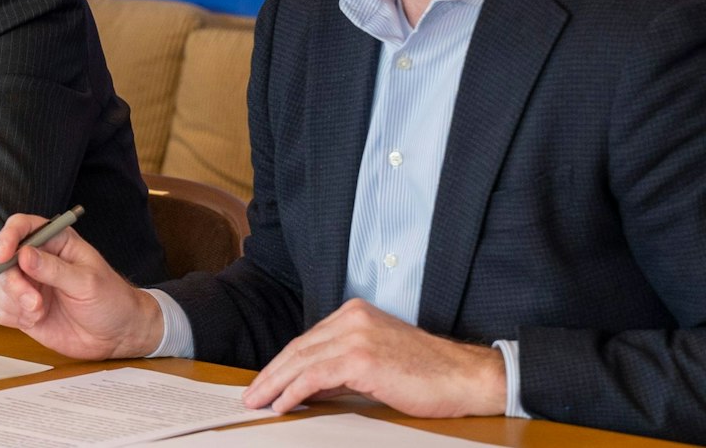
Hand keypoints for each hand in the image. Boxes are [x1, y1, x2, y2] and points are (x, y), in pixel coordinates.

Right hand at [0, 213, 164, 359]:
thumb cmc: (111, 301)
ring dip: (10, 301)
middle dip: (11, 282)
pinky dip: (6, 315)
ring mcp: (26, 284)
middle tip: (32, 302)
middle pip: (1, 259)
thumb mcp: (87, 283)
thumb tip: (24, 255)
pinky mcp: (19, 308)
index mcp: (55, 241)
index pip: (21, 227)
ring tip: (37, 313)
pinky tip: (30, 320)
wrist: (117, 337)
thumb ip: (55, 269)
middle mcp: (35, 259)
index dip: (7, 238)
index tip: (3, 257)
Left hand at [242, 299, 506, 416]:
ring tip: (259, 402)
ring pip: (301, 361)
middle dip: (271, 373)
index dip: (283, 363)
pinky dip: (293, 391)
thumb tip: (308, 386)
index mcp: (355, 313)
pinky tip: (282, 404)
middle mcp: (352, 318)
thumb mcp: (377, 361)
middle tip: (252, 394)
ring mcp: (356, 335)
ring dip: (275, 384)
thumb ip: (342, 367)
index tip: (266, 381)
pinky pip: (315, 376)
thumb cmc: (428, 374)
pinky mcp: (360, 358)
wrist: (466, 377)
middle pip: (299, 348)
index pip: (308, 340)